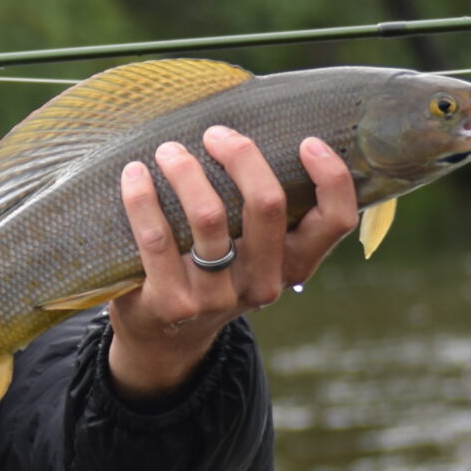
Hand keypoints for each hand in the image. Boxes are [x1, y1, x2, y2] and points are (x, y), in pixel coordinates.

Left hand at [105, 129, 360, 400]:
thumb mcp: (252, 252)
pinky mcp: (173, 302)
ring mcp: (218, 297)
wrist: (165, 337)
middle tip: (215, 134)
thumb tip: (254, 133)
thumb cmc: (213, 271)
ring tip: (168, 150)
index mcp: (293, 264)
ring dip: (185, 170)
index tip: (307, 142)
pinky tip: (135, 174)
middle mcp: (263, 283)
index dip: (331, 178)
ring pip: (210, 215)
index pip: (335, 222)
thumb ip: (264, 211)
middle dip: (242, 155)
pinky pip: (156, 238)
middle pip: (267, 204)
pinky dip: (143, 198)